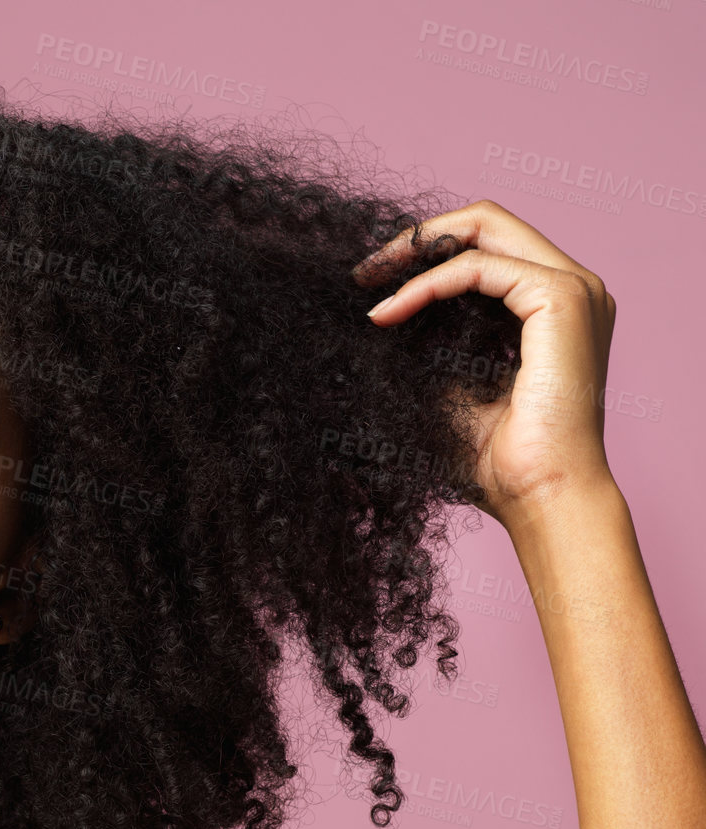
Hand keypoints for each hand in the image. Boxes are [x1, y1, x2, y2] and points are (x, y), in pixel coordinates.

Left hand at [351, 200, 617, 529]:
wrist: (540, 496)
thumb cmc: (500, 460)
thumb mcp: (454, 387)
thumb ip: (437, 341)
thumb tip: (382, 313)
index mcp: (553, 306)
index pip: (488, 245)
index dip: (426, 251)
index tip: (371, 281)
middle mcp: (572, 288)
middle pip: (489, 221)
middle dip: (419, 237)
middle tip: (365, 271)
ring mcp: (574, 290)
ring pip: (486, 227)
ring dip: (417, 253)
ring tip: (369, 285)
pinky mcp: (561, 300)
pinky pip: (477, 267)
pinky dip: (427, 284)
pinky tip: (390, 313)